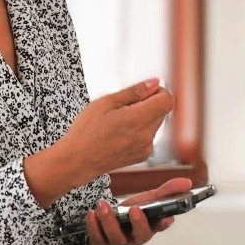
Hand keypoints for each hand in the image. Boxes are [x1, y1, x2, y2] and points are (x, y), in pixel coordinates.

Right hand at [60, 79, 174, 179]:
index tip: (146, 91)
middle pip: (161, 111)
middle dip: (148, 104)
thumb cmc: (86, 132)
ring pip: (155, 123)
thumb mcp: (106, 102)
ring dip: (143, 117)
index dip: (158, 92)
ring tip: (119, 121)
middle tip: (124, 106)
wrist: (78, 160)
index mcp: (138, 120)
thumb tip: (153, 83)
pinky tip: (120, 132)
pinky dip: (139, 131)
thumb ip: (134, 91)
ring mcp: (145, 148)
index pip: (167, 101)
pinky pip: (148, 136)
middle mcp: (146, 136)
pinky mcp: (142, 155)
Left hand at [84, 176, 192, 244]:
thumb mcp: (146, 201)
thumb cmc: (130, 216)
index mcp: (149, 228)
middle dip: (139, 223)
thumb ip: (166, 192)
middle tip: (134, 208)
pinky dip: (94, 226)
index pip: (159, 227)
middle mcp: (135, 239)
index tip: (167, 216)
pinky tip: (92, 213)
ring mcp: (118, 244)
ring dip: (110, 221)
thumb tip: (187, 182)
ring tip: (103, 205)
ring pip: (116, 238)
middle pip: (140, 237)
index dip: (163, 223)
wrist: (105, 231)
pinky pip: (97, 238)